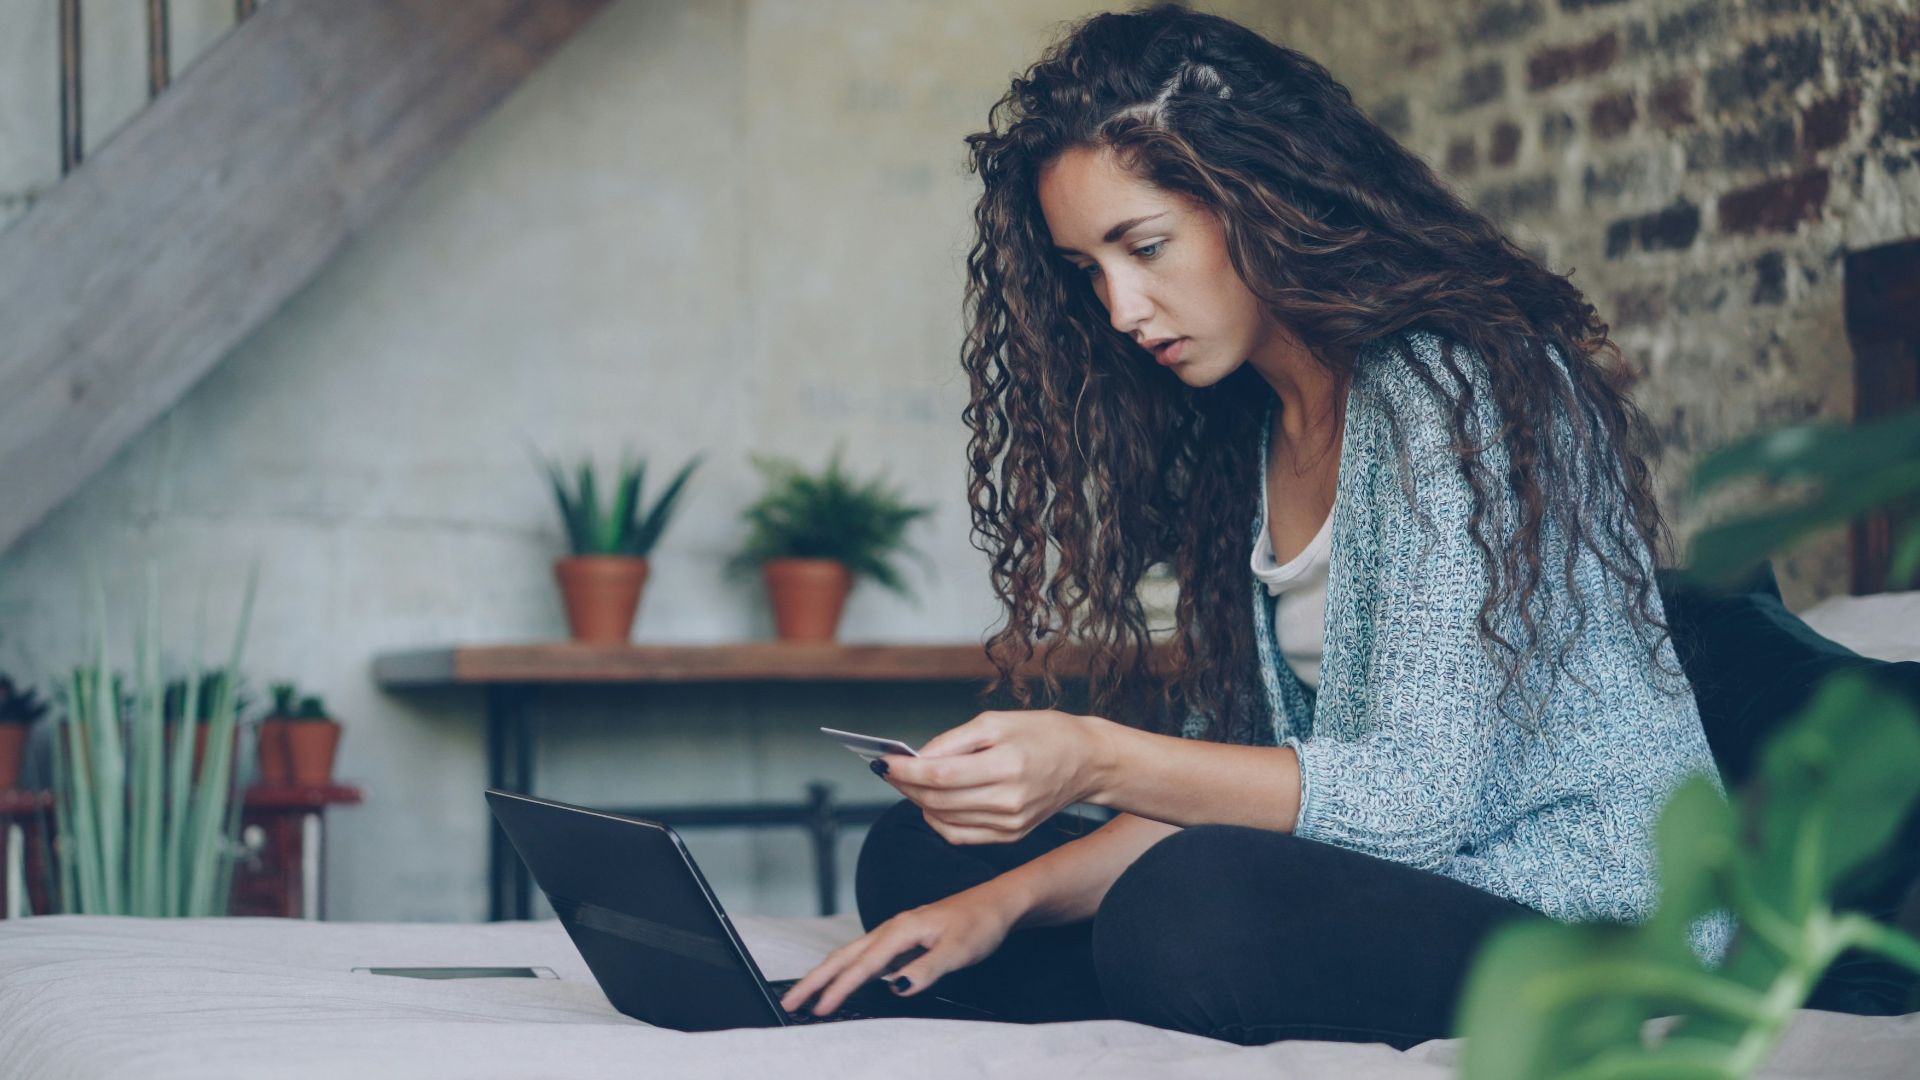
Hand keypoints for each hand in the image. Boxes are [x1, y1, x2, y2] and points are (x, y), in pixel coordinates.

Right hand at [777, 883, 1020, 1016]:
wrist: (997, 903)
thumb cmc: (980, 923)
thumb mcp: (958, 950)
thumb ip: (927, 970)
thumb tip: (897, 988)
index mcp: (901, 930)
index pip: (862, 966)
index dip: (838, 990)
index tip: (817, 1010)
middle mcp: (892, 929)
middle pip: (843, 956)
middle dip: (814, 980)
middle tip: (789, 1002)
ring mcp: (896, 933)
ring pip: (851, 955)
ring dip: (827, 975)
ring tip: (807, 995)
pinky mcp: (902, 939)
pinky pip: (866, 956)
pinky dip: (847, 970)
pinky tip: (844, 982)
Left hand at [878, 709, 1114, 844]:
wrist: (1087, 762)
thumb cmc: (1044, 734)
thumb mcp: (997, 722)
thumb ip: (953, 741)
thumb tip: (917, 758)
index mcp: (1007, 766)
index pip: (941, 775)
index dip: (906, 770)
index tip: (883, 762)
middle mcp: (1009, 801)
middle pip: (938, 799)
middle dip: (906, 785)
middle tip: (889, 769)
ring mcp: (1010, 824)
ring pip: (944, 820)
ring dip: (918, 801)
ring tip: (908, 782)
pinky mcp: (1011, 836)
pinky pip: (960, 835)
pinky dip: (938, 819)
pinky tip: (932, 801)